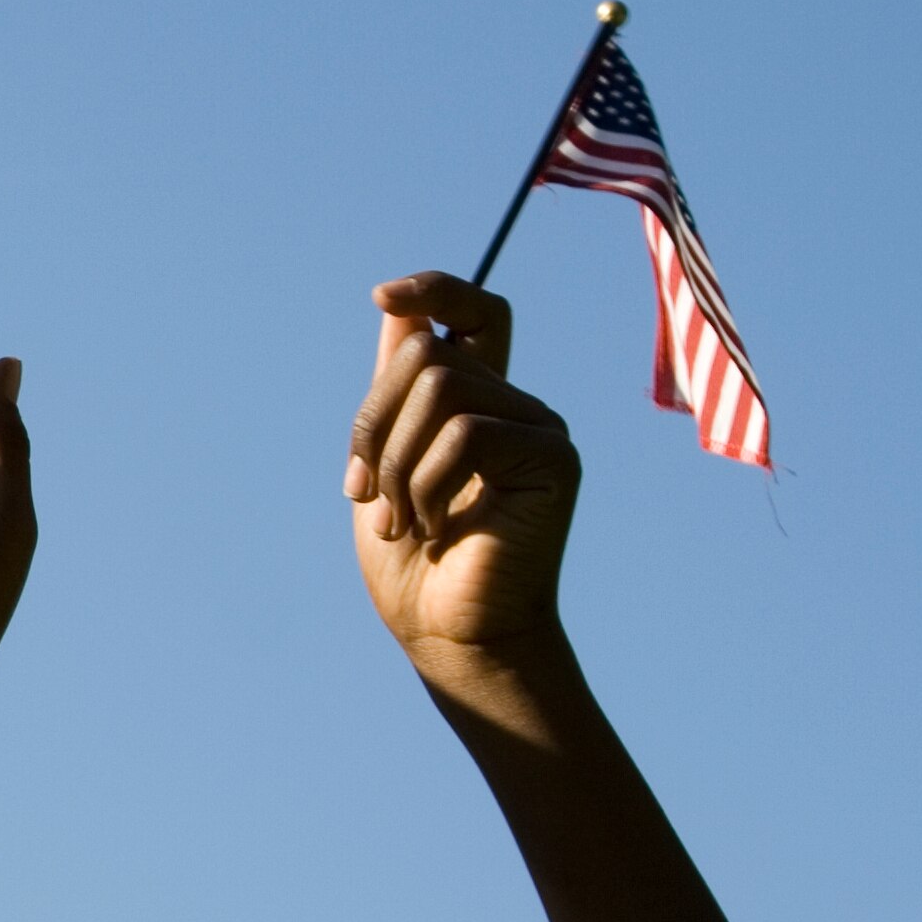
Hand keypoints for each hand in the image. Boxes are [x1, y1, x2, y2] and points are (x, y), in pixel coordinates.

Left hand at [343, 274, 579, 665]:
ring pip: (441, 386)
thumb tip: (395, 308)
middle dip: (373, 420)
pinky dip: (428, 482)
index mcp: (474, 400)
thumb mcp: (383, 461)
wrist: (444, 631)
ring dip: (395, 459)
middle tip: (366, 490)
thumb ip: (394, 391)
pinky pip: (467, 433)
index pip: (471, 314)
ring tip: (399, 518)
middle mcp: (513, 404)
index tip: (381, 296)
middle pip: (427, 351)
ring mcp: (539, 428)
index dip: (433, 289)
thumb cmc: (410, 556)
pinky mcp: (556, 459)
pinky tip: (436, 527)